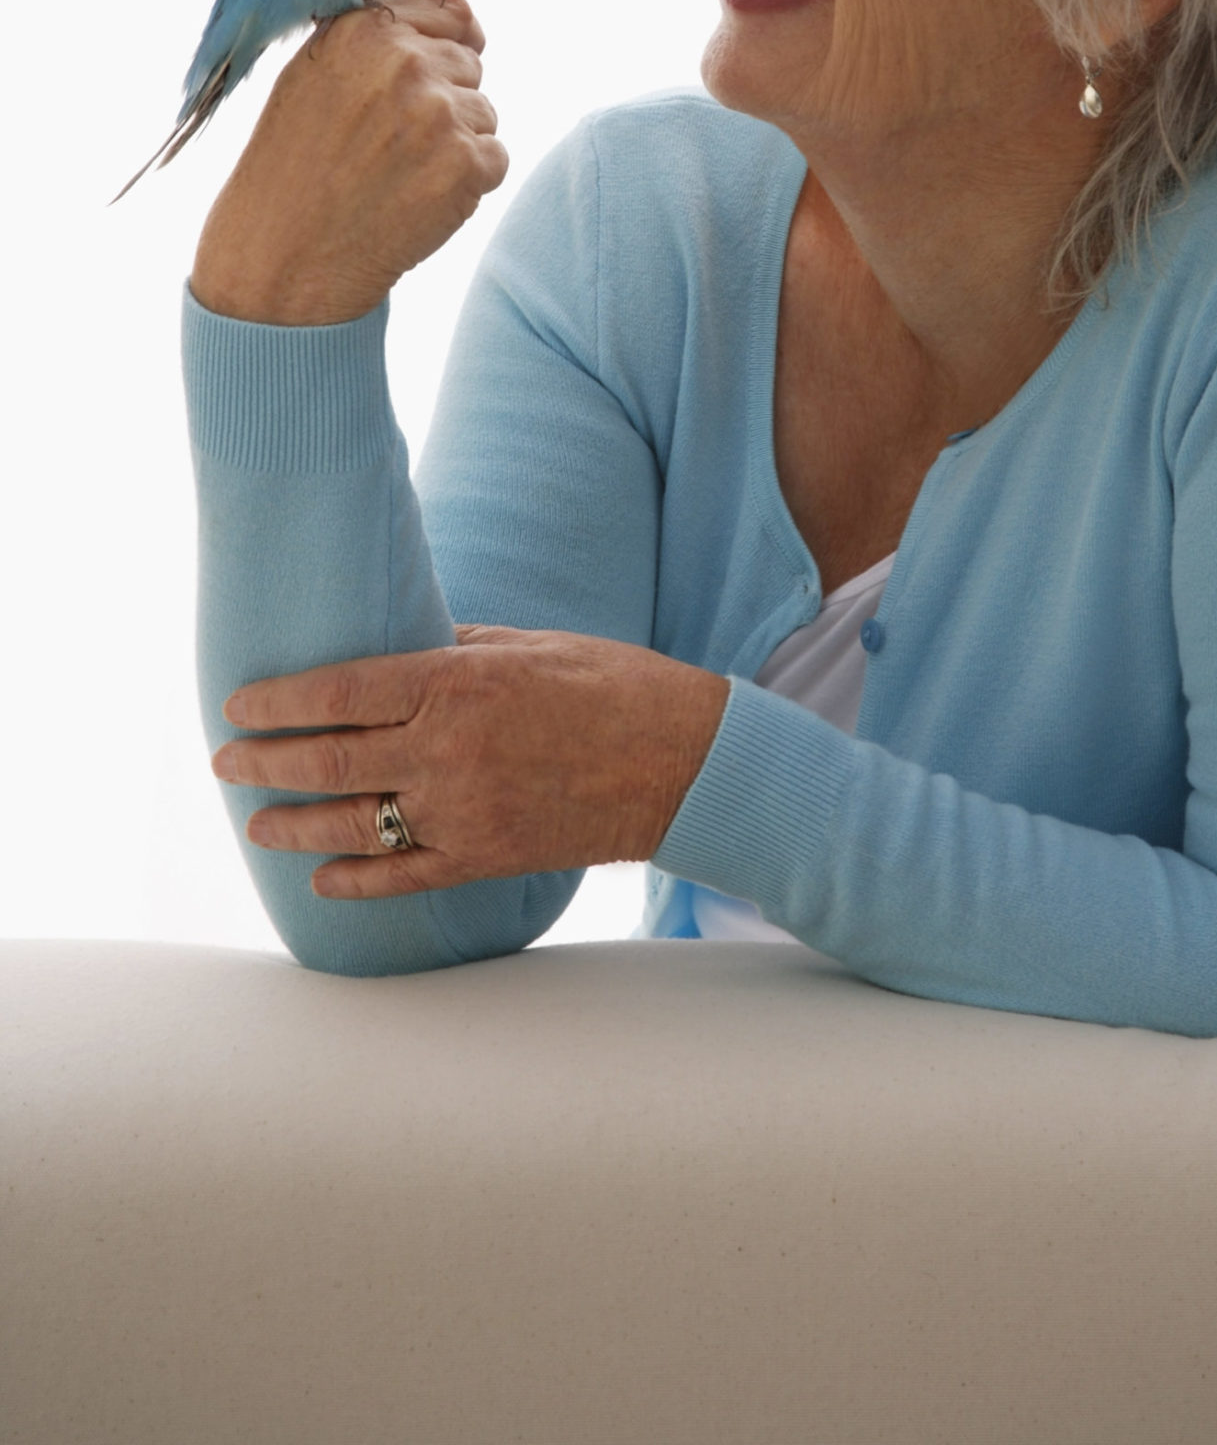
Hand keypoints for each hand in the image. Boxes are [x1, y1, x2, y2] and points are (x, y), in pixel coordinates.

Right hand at [190, 0, 507, 324]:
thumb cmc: (296, 162)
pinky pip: (495, 157)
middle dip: (441, 99)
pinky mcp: (468, 165)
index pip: (447, 10)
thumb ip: (382, 21)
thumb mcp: (319, 73)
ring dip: (455, 142)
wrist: (285, 255)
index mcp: (364, 31)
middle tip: (385, 143)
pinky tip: (417, 198)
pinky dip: (468, 182)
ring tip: (396, 172)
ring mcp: (440, 113)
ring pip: (484, 112)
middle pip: (469, 64)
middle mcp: (404, 63)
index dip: (436, 49)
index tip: (403, 88)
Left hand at [211, 625, 730, 896]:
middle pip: (330, 759)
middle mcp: (448, 749)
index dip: (277, 700)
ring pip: (353, 825)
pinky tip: (323, 879)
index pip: (338, 692)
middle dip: (266, 762)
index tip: (238, 704)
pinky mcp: (486, 857)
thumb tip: (403, 643)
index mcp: (457, 682)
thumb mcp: (530, 644)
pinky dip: (355, 881)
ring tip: (258, 823)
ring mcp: (464, 811)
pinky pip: (403, 877)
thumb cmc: (613, 685)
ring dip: (295, 826)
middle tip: (226, 762)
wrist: (683, 762)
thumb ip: (458, 648)